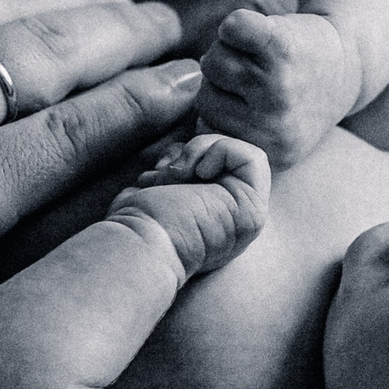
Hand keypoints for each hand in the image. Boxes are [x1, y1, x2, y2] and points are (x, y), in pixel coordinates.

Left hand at [108, 133, 270, 277]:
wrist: (137, 243)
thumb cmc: (136, 222)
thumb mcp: (157, 187)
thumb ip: (178, 170)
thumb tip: (185, 145)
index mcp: (211, 217)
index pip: (215, 164)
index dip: (188, 154)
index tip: (160, 172)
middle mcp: (233, 220)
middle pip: (227, 157)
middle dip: (192, 151)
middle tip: (167, 174)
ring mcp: (247, 218)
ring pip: (241, 154)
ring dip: (201, 151)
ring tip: (178, 176)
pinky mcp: (252, 211)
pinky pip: (253, 157)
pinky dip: (220, 151)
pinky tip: (196, 174)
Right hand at [197, 8, 356, 168]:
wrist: (351, 64)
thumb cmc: (296, 98)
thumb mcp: (265, 135)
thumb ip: (225, 138)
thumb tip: (182, 139)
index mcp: (266, 152)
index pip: (204, 125)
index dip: (221, 106)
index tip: (250, 100)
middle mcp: (273, 125)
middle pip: (205, 93)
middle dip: (223, 80)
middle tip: (258, 75)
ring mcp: (278, 85)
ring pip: (213, 61)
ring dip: (229, 52)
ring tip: (261, 57)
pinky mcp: (283, 46)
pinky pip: (232, 28)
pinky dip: (238, 23)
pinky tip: (260, 32)